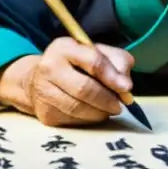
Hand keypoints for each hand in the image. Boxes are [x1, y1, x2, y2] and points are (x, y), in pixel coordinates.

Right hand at [0, 37, 133, 126]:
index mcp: (64, 47)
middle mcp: (49, 67)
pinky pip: (72, 121)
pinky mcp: (45, 113)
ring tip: (109, 109)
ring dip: (100, 112)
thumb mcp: (97, 52)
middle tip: (120, 105)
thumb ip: (116, 61)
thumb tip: (125, 84)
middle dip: (107, 99)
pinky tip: (94, 113)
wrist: (40, 80)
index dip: (112, 76)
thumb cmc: (76, 64)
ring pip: (78, 108)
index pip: (92, 61)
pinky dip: (89, 119)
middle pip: (83, 88)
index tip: (127, 88)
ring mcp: (44, 91)